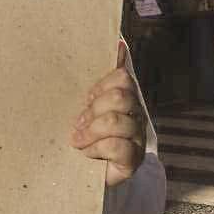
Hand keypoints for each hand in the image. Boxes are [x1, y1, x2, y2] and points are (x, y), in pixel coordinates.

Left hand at [72, 40, 146, 186]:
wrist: (84, 174)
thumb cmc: (82, 134)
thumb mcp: (84, 105)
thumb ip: (97, 78)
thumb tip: (117, 40)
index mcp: (124, 97)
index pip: (121, 77)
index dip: (99, 87)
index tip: (84, 100)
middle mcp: (135, 114)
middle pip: (120, 96)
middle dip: (93, 110)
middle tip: (77, 124)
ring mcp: (136, 137)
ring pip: (117, 120)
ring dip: (91, 131)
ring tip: (78, 141)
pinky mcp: (133, 160)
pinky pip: (118, 146)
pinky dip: (97, 149)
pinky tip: (87, 154)